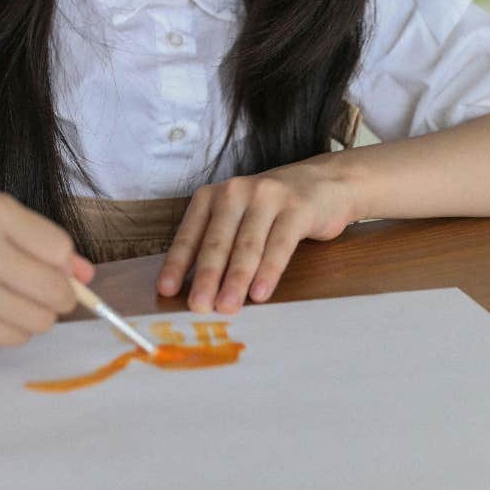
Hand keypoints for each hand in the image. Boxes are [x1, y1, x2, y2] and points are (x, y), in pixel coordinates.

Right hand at [0, 189, 94, 344]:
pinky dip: (9, 330)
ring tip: (2, 301)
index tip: (50, 270)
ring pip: (38, 319)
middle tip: (30, 292)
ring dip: (31, 316)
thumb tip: (87, 275)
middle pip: (55, 288)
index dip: (62, 265)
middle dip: (55, 296)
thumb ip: (33, 241)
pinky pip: (10, 337)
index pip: (59, 248)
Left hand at [156, 155, 356, 312]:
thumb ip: (217, 244)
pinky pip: (280, 244)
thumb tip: (194, 289)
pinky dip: (269, 270)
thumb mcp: (236, 218)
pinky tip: (261, 292)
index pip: (190, 234)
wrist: (322, 183)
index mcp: (212, 196)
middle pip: (218, 240)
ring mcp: (267, 197)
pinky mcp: (296, 208)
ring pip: (247, 244)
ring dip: (236, 279)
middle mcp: (236, 191)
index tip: (166, 290)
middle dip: (206, 276)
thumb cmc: (270, 209)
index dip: (177, 263)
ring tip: (227, 306)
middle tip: (198, 306)